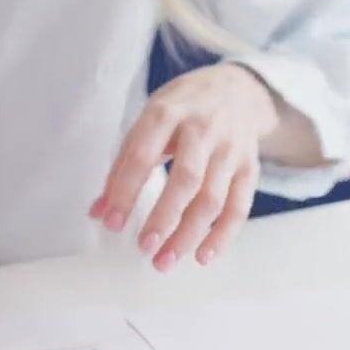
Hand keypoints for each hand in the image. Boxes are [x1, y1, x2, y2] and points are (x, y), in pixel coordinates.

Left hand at [91, 64, 278, 270]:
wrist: (238, 89)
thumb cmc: (183, 108)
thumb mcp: (149, 120)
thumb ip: (123, 163)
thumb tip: (99, 212)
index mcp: (168, 112)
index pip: (143, 155)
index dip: (125, 191)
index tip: (111, 222)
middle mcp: (203, 129)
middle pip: (186, 179)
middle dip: (163, 217)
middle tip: (143, 247)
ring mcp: (230, 149)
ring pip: (212, 199)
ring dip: (188, 235)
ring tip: (164, 260)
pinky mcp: (249, 167)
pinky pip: (239, 207)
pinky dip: (222, 236)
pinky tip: (202, 257)